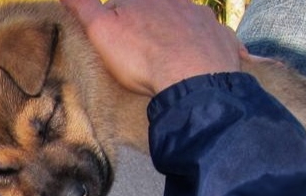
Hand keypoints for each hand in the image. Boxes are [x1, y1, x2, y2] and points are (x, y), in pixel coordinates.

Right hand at [60, 0, 243, 95]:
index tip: (116, 38)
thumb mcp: (101, 31)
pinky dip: (213, 43)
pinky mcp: (221, 39)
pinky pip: (217, 37)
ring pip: (189, 18)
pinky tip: (210, 55)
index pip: (125, 5)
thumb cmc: (142, 57)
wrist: (191, 79)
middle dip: (152, 22)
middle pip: (159, 9)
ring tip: (172, 51)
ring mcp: (202, 19)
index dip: (117, 19)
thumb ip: (84, 7)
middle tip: (143, 49)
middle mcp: (177, 2)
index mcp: (146, 0)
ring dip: (182, 29)